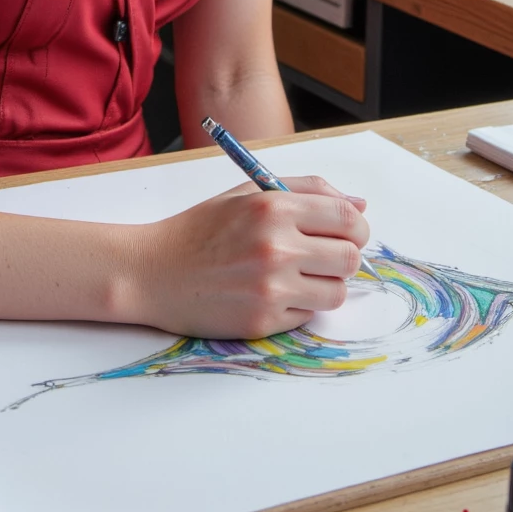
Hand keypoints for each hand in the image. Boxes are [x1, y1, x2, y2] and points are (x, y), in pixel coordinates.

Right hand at [137, 175, 369, 338]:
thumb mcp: (248, 193)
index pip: (347, 217)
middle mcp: (276, 246)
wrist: (153, 272)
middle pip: (350, 258)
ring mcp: (271, 288)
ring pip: (336, 292)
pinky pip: (307, 315)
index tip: (349, 233)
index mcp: (274, 207)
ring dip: (324, 285)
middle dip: (344, 257)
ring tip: (295, 276)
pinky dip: (298, 306)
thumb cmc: (200, 229)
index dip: (356, 227)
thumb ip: (306, 190)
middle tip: (323, 256)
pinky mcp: (264, 321)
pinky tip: (270, 293)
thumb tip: (359, 205)